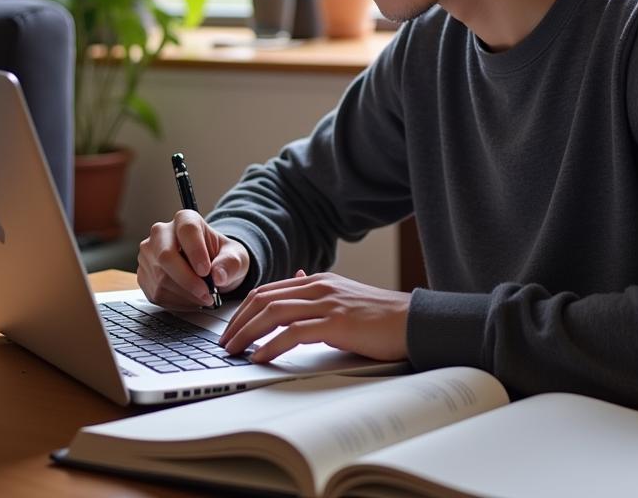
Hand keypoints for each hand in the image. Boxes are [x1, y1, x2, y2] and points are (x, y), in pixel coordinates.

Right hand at [137, 211, 249, 307]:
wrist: (209, 268)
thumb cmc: (221, 257)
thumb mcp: (235, 257)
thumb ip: (230, 264)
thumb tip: (218, 276)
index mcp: (186, 219)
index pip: (186, 230)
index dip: (196, 251)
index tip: (207, 271)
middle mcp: (161, 233)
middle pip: (166, 255)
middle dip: (187, 279)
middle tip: (207, 293)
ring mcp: (149, 254)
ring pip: (161, 278)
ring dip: (185, 294)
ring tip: (203, 298)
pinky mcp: (144, 275)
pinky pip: (156, 293)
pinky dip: (177, 302)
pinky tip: (191, 300)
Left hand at [219, 270, 409, 362]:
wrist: (412, 320)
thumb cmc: (379, 316)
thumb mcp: (343, 297)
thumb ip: (316, 292)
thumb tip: (292, 280)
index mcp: (318, 281)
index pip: (269, 290)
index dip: (244, 310)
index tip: (230, 329)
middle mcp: (319, 287)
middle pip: (264, 299)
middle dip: (238, 322)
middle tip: (225, 343)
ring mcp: (327, 303)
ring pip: (274, 312)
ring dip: (248, 333)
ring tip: (234, 351)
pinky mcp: (336, 322)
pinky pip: (294, 332)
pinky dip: (272, 345)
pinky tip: (260, 357)